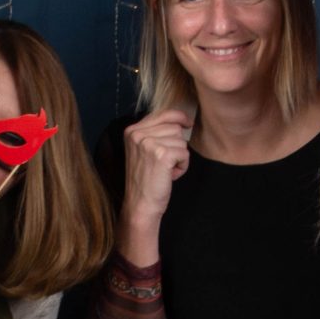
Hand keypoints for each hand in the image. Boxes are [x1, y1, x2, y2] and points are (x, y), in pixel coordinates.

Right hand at [118, 108, 193, 254]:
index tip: (187, 122)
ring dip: (179, 158)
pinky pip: (184, 154)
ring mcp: (148, 143)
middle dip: (176, 147)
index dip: (178, 117)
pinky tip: (170, 176)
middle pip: (175, 128)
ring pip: (181, 141)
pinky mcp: (161, 154)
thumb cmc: (145, 181)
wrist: (140, 204)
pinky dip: (182, 166)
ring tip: (165, 171)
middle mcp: (137, 134)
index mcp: (131, 131)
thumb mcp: (144, 151)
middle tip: (164, 165)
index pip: (162, 113)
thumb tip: (180, 122)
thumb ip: (155, 134)